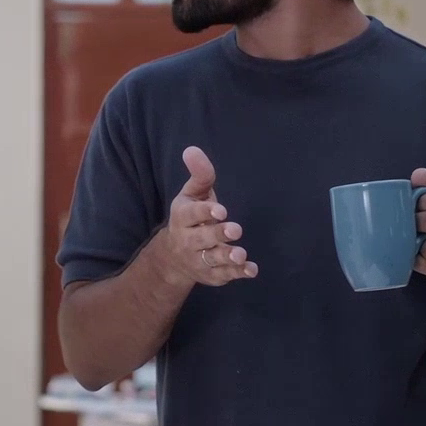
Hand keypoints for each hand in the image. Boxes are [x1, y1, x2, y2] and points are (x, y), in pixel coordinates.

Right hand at [156, 146, 256, 287]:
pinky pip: (224, 276)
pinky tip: (251, 269)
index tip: (221, 210)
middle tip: (235, 229)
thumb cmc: (190, 218)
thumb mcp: (192, 195)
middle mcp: (188, 240)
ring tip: (240, 254)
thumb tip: (192, 149)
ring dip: (227, 257)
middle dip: (218, 234)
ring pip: (212, 259)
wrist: (173, 257)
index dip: (205, 212)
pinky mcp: (211, 274)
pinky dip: (238, 273)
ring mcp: (199, 259)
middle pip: (201, 239)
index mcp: (182, 217)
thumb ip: (199, 175)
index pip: (191, 214)